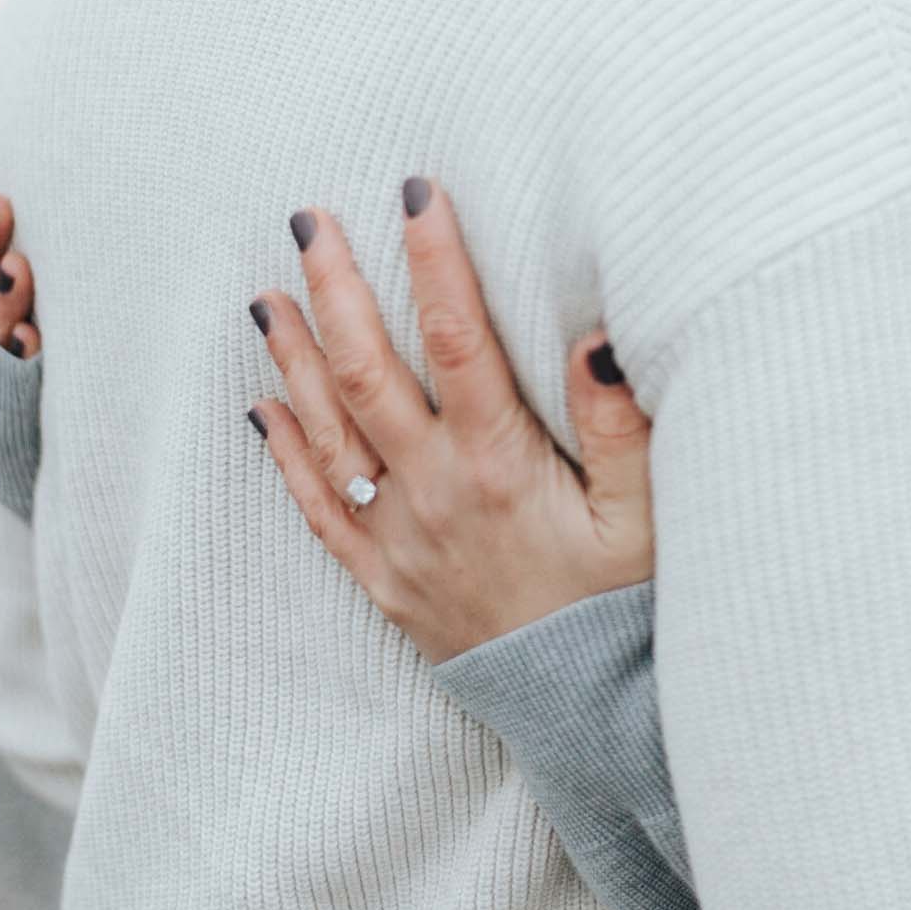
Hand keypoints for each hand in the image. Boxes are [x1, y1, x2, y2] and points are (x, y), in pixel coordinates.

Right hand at [0, 138, 40, 359]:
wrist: (20, 396)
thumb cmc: (29, 297)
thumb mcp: (13, 254)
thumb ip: (13, 216)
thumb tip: (44, 133)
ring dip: (3, 294)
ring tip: (18, 267)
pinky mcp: (16, 379)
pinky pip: (16, 367)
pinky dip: (22, 350)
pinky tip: (33, 336)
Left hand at [248, 181, 654, 661]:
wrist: (588, 718)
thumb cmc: (627, 610)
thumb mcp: (647, 520)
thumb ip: (621, 428)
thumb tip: (595, 338)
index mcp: (501, 464)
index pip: (457, 339)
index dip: (434, 259)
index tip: (416, 191)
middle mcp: (436, 491)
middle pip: (370, 370)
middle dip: (337, 288)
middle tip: (308, 219)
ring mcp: (401, 536)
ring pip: (329, 431)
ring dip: (296, 357)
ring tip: (267, 294)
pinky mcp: (386, 579)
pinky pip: (319, 509)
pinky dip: (286, 454)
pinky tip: (263, 407)